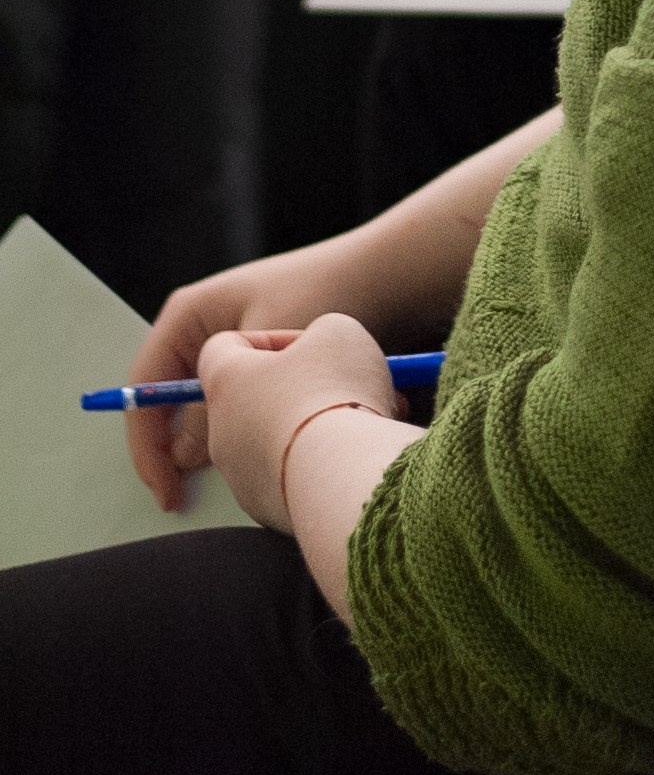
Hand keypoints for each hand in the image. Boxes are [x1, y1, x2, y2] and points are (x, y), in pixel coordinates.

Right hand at [127, 233, 410, 509]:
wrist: (386, 276)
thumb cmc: (324, 295)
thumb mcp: (262, 361)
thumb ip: (213, 412)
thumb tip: (182, 458)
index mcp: (191, 316)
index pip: (147, 386)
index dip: (146, 444)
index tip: (165, 491)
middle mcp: (206, 329)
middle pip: (173, 404)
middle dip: (184, 451)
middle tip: (199, 498)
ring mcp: (236, 346)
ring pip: (212, 410)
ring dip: (228, 442)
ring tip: (260, 467)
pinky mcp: (267, 365)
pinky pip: (245, 406)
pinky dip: (257, 430)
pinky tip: (287, 447)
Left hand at [199, 317, 399, 533]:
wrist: (343, 476)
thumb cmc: (334, 391)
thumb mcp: (337, 332)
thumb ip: (319, 333)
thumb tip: (320, 355)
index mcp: (226, 380)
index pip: (222, 348)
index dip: (268, 340)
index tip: (306, 347)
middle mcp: (221, 430)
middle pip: (254, 397)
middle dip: (299, 388)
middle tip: (343, 384)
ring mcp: (240, 476)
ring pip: (277, 439)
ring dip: (314, 427)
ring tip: (367, 418)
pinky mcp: (265, 511)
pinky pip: (291, 476)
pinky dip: (319, 465)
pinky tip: (358, 456)